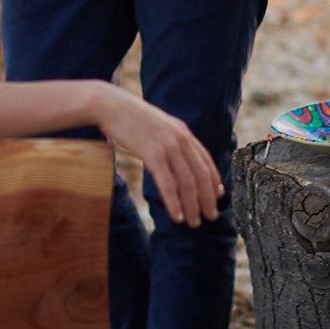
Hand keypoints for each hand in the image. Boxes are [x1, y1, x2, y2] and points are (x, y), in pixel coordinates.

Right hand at [93, 83, 221, 227]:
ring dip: (193, 206)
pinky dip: (174, 202)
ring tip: (194, 222)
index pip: (206, 160)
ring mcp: (168, 146)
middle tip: (211, 216)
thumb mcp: (158, 126)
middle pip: (201, 175)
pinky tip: (177, 216)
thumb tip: (177, 157)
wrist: (111, 106)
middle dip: (208, 199)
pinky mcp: (153, 154)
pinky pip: (168, 184)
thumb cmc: (131, 118)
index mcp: (183, 132)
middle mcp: (180, 139)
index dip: (214, 180)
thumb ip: (170, 139)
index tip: (218, 196)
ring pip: (188, 182)